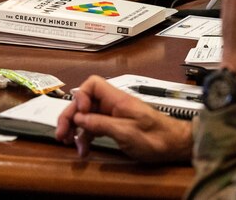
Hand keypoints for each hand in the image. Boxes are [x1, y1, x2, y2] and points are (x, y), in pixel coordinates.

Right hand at [55, 75, 192, 161]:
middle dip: (71, 117)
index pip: (93, 84)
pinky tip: (84, 151)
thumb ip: (101, 123)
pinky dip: (87, 138)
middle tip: (61, 135)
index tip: (80, 115)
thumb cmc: (155, 137)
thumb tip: (79, 118)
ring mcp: (114, 115)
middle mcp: (114, 104)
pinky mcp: (116, 127)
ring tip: (71, 145)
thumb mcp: (126, 132)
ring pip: (87, 117)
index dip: (81, 97)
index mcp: (118, 100)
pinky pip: (95, 128)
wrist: (174, 145)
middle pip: (85, 102)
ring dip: (76, 130)